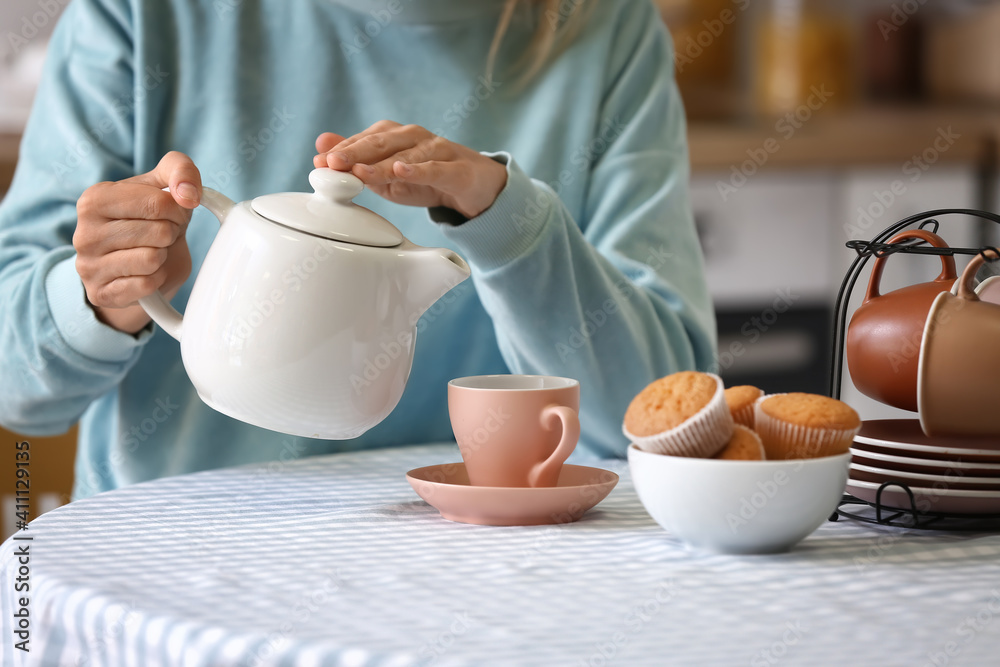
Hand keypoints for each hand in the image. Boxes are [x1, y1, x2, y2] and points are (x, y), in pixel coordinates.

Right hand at [74, 152, 200, 333]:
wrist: (137, 262)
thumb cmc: (151, 219)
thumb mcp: (164, 185)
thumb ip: (180, 171)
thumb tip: (189, 195)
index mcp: (94, 199)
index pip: (158, 203)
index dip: (178, 210)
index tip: (172, 213)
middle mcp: (84, 232)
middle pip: (158, 232)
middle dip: (170, 233)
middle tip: (160, 234)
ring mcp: (88, 266)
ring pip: (152, 260)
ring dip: (163, 256)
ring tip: (151, 250)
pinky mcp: (100, 293)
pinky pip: (146, 285)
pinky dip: (156, 279)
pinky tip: (145, 272)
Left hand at [312, 121, 506, 218]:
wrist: (476, 189)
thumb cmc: (429, 180)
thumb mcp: (388, 175)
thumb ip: (358, 161)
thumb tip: (320, 145)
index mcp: (396, 136)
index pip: (365, 139)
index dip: (342, 149)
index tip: (320, 161)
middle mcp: (416, 137)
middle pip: (382, 141)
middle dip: (355, 151)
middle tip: (332, 162)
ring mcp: (438, 150)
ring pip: (406, 154)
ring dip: (381, 163)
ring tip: (361, 171)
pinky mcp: (457, 169)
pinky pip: (436, 168)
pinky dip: (418, 169)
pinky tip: (402, 170)